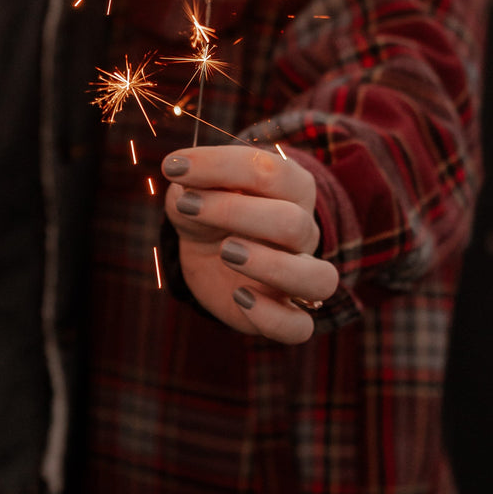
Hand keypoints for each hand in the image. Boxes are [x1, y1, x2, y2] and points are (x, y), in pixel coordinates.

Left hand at [162, 145, 337, 342]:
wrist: (204, 251)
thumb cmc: (206, 210)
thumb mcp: (194, 188)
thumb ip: (193, 181)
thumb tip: (184, 172)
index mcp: (291, 189)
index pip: (273, 171)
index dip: (221, 165)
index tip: (174, 168)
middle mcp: (304, 232)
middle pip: (292, 222)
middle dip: (234, 212)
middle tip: (187, 206)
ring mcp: (299, 276)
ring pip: (318, 278)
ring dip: (271, 266)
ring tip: (226, 252)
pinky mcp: (284, 314)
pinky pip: (300, 328)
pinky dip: (272, 317)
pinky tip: (239, 297)